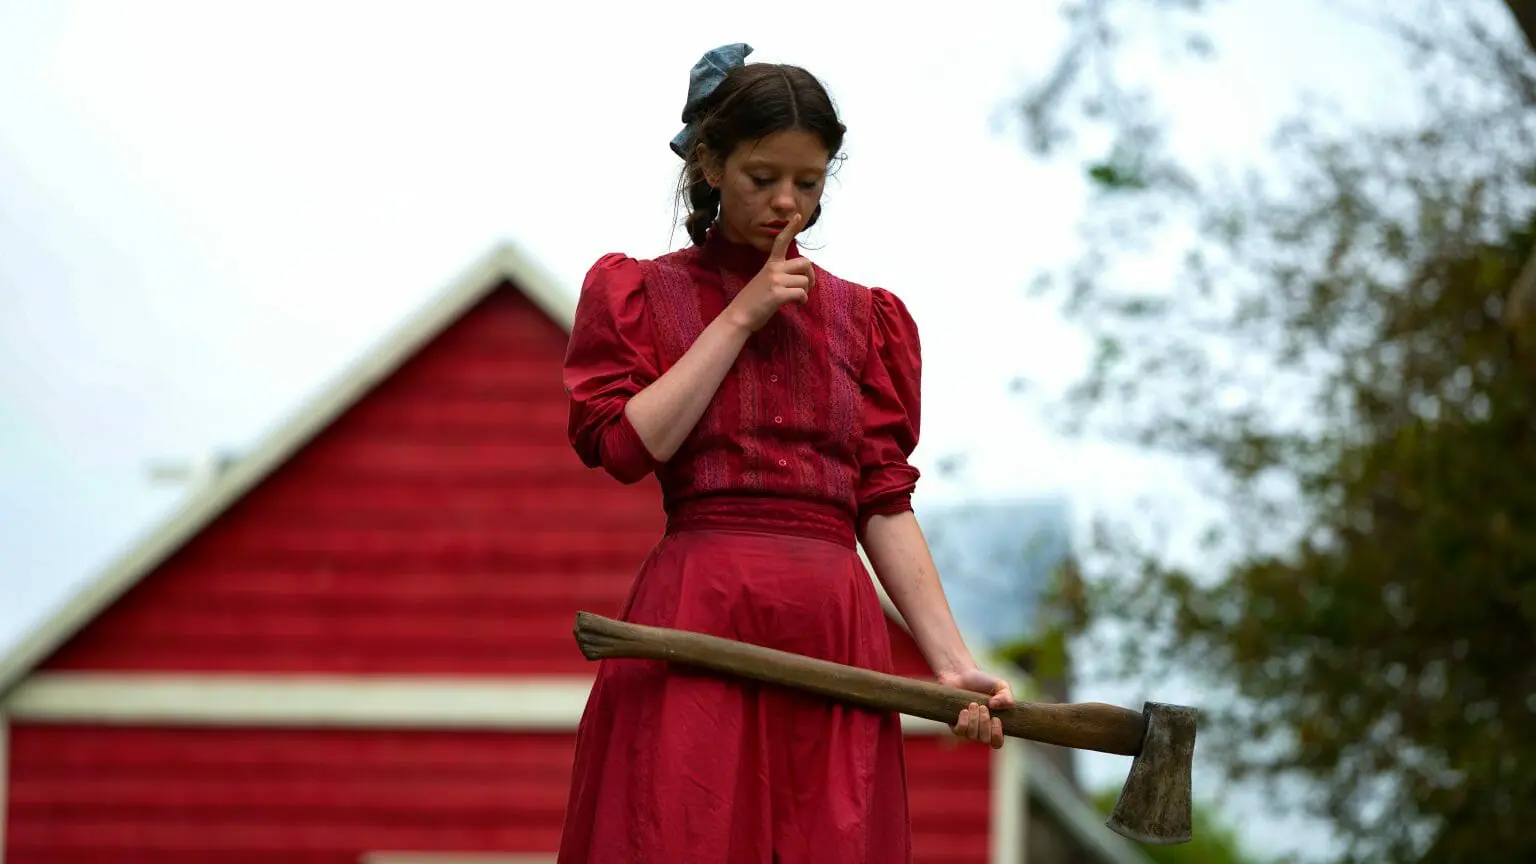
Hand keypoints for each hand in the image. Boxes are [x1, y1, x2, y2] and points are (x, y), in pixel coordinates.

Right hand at [723, 212, 814, 331]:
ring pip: (805, 281)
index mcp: (770, 264)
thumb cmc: (753, 301)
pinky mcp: (778, 294)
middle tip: (807, 286)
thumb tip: (799, 276)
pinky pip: (801, 294)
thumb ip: (779, 274)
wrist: (739, 316)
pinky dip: (802, 301)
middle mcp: (773, 269)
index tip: (797, 215)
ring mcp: (775, 281)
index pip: (781, 242)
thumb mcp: (764, 280)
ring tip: (797, 299)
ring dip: (805, 292)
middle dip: (810, 275)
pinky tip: (796, 305)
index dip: (790, 228)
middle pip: (804, 263)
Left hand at [938, 666, 1013, 749]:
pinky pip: (959, 731)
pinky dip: (964, 721)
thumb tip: (995, 706)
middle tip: (983, 707)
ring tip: (973, 704)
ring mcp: (967, 728)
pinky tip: (964, 710)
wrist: (961, 674)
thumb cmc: (982, 682)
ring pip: (972, 735)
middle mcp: (980, 729)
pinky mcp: (954, 723)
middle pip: (985, 739)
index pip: (997, 743)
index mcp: (993, 725)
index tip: (996, 719)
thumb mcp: (1001, 686)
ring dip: (974, 719)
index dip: (997, 736)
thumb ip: (1007, 696)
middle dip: (985, 723)